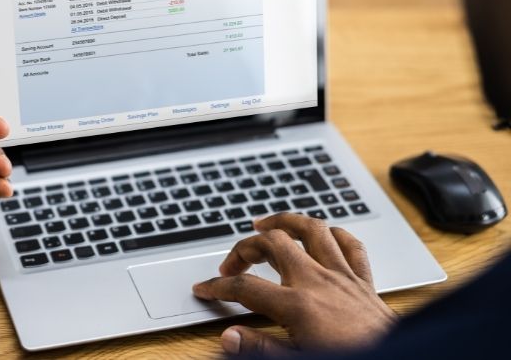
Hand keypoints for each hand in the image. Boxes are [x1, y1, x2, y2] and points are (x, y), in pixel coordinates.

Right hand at [192, 213, 396, 355]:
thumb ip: (261, 349)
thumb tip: (228, 338)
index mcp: (297, 306)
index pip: (245, 287)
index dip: (218, 287)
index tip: (205, 289)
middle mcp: (318, 282)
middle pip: (272, 244)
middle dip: (245, 247)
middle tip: (232, 263)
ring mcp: (342, 276)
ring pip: (311, 229)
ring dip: (284, 221)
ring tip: (265, 223)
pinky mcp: (364, 280)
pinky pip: (350, 244)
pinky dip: (333, 234)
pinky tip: (320, 234)